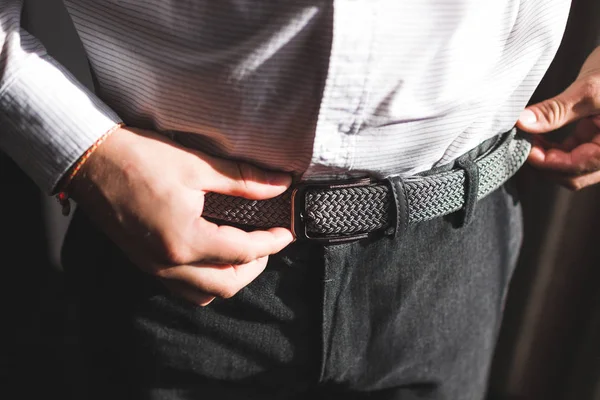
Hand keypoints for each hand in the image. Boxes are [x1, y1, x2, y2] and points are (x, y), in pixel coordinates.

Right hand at [69, 126, 292, 305]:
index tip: (287, 232)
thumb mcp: (197, 166)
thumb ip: (243, 181)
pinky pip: (182, 286)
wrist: (88, 160)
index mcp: (185, 241)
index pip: (243, 253)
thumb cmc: (138, 159)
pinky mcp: (144, 261)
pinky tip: (211, 256)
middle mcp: (169, 263)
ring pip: (202, 294)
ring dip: (229, 279)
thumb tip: (279, 185)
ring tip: (243, 253)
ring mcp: (153, 266)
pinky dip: (204, 280)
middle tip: (268, 242)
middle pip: (226, 285)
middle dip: (255, 267)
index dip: (272, 242)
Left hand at [517, 46, 599, 189]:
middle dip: (545, 163)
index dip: (546, 162)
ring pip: (571, 166)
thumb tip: (523, 123)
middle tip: (521, 143)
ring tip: (528, 137)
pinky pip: (572, 153)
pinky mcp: (597, 138)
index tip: (523, 147)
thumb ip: (556, 110)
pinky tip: (538, 134)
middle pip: (573, 175)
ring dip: (547, 157)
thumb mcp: (590, 88)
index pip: (576, 168)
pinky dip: (553, 148)